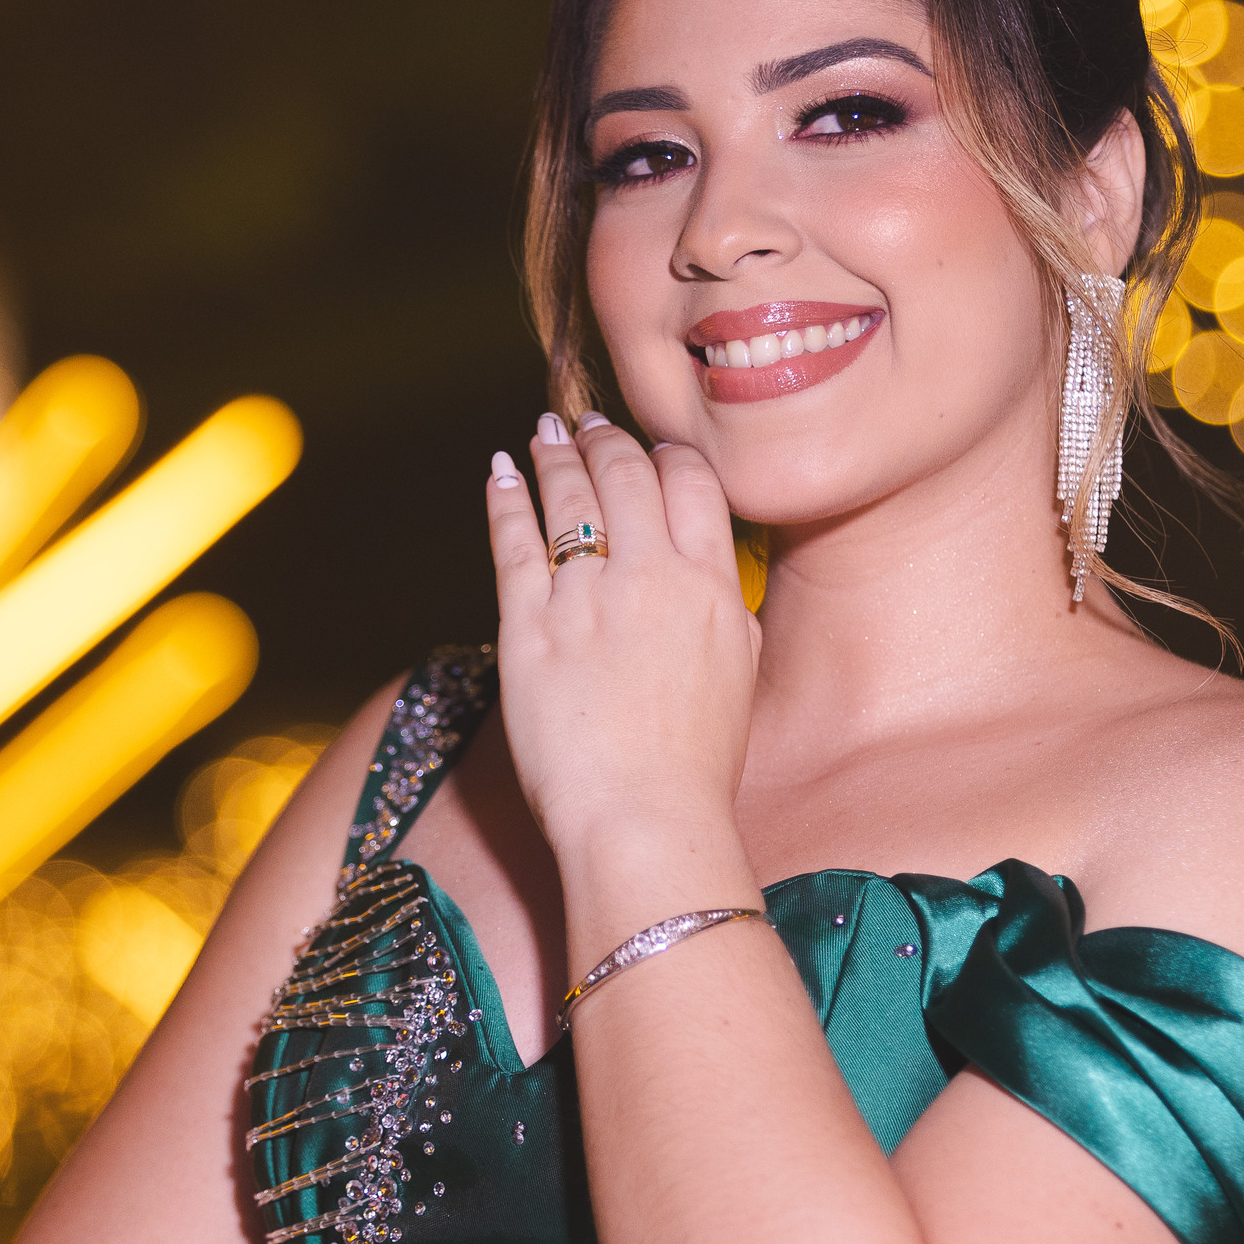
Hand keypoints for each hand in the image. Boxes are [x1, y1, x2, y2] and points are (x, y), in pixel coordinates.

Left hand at [486, 416, 759, 863]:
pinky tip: (501, 472)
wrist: (642, 818)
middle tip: (590, 426)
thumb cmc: (696, 766)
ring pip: (567, 497)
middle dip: (606, 441)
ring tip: (545, 433)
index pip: (691, 484)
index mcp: (713, 587)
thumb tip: (719, 583)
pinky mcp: (527, 628)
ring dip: (554, 456)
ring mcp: (585, 599)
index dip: (666, 456)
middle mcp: (651, 578)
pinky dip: (505, 499)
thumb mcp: (742, 679)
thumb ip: (731, 617)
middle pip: (626, 476)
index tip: (650, 450)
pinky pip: (513, 543)